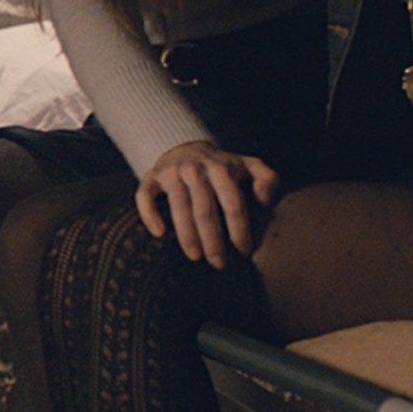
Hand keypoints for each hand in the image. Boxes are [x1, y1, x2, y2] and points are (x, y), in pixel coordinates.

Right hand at [135, 139, 280, 268]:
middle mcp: (195, 169)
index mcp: (222, 168)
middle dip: (213, 240)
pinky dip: (150, 215)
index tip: (244, 250)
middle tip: (219, 263)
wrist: (186, 148)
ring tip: (196, 257)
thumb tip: (264, 200)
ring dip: (187, 236)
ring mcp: (171, 172)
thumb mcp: (250, 166)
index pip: (233, 203)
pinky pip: (145, 197)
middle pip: (204, 210)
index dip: (239, 229)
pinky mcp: (151, 177)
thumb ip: (267, 179)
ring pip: (178, 207)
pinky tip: (159, 234)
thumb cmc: (224, 167)